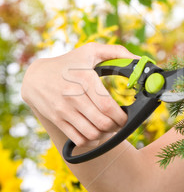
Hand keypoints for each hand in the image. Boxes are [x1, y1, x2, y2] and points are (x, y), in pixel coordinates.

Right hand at [22, 42, 136, 146]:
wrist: (35, 77)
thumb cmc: (68, 63)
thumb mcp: (90, 51)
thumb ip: (116, 52)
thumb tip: (139, 60)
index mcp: (85, 79)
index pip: (108, 106)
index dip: (122, 117)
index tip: (126, 116)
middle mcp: (73, 96)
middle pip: (102, 123)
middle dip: (116, 126)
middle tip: (119, 122)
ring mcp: (64, 110)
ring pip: (92, 134)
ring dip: (105, 134)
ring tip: (108, 127)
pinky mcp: (57, 120)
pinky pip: (79, 139)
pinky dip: (91, 140)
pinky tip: (95, 131)